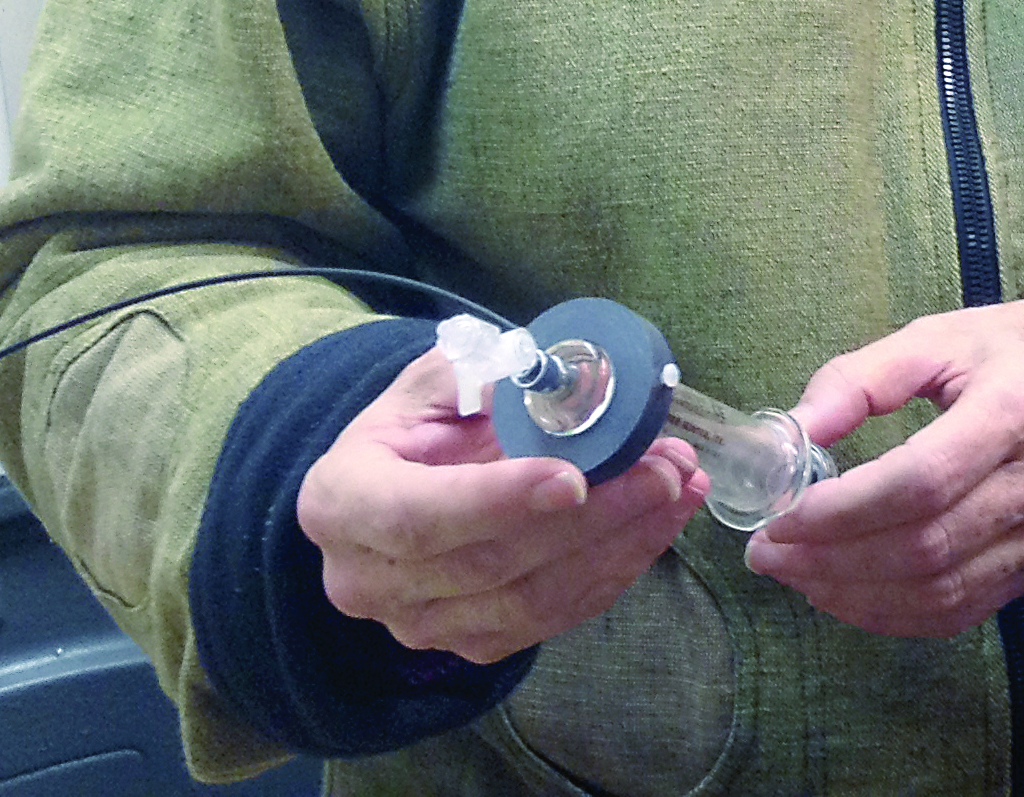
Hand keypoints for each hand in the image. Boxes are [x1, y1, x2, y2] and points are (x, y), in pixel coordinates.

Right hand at [297, 347, 704, 664]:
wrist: (393, 481)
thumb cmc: (416, 422)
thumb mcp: (437, 381)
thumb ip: (488, 380)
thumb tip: (563, 384)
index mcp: (342, 502)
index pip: (416, 517)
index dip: (496, 502)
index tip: (574, 481)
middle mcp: (368, 579)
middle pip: (490, 564)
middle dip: (593, 516)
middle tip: (665, 466)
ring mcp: (420, 623)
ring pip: (531, 601)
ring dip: (620, 545)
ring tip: (681, 488)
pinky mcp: (471, 643)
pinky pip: (552, 619)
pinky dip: (615, 572)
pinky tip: (660, 525)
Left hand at [748, 296, 1023, 637]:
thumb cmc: (1016, 349)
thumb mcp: (940, 336)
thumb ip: (859, 379)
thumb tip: (787, 437)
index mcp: (1021, 403)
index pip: (923, 480)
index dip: (844, 510)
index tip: (782, 514)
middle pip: (926, 545)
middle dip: (832, 559)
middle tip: (767, 551)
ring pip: (941, 591)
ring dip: (854, 595)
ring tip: (796, 573)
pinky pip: (963, 610)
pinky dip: (894, 614)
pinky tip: (847, 593)